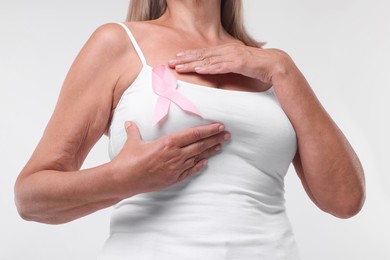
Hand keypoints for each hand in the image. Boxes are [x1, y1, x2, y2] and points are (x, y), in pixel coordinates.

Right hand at [110, 121, 229, 195]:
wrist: (123, 180)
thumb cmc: (127, 159)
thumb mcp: (133, 142)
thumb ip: (134, 130)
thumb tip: (129, 123)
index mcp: (168, 143)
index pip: (193, 134)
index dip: (208, 130)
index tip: (219, 126)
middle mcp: (175, 155)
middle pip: (200, 145)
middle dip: (215, 139)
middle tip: (227, 135)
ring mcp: (175, 168)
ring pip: (197, 158)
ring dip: (210, 152)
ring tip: (220, 146)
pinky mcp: (173, 179)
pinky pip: (190, 171)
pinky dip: (199, 166)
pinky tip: (205, 163)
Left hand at [168, 43, 295, 84]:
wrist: (274, 64)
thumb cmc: (257, 66)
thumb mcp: (238, 65)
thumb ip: (227, 66)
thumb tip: (217, 72)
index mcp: (226, 51)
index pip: (204, 53)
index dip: (189, 55)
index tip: (176, 59)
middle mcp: (226, 51)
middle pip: (201, 55)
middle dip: (184, 59)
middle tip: (170, 62)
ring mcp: (232, 56)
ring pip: (207, 60)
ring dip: (191, 64)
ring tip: (178, 67)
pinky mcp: (238, 63)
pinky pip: (220, 66)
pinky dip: (208, 68)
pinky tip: (198, 70)